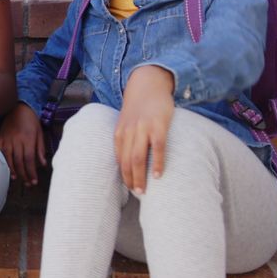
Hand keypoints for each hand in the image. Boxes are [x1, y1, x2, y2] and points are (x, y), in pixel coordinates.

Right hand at [0, 103, 46, 185]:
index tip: (34, 181)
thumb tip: (43, 164)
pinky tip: (6, 168)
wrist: (18, 106)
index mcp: (28, 139)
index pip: (30, 159)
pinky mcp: (0, 137)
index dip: (31, 172)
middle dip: (24, 174)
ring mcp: (7, 139)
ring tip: (18, 179)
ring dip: (13, 170)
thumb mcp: (40, 133)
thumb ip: (40, 149)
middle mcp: (16, 140)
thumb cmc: (31, 120)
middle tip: (28, 184)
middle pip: (19, 162)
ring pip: (8, 158)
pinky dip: (2, 161)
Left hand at [114, 66, 175, 194]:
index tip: (127, 188)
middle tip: (137, 193)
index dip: (122, 175)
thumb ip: (126, 138)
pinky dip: (157, 163)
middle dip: (130, 180)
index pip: (118, 159)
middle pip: (126, 161)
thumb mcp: (127, 121)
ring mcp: (143, 128)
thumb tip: (128, 160)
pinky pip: (157, 148)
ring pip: (138, 158)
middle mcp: (128, 131)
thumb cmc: (139, 107)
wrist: (148, 84)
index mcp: (119, 132)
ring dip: (140, 176)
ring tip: (144, 190)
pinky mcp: (158, 125)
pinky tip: (158, 175)